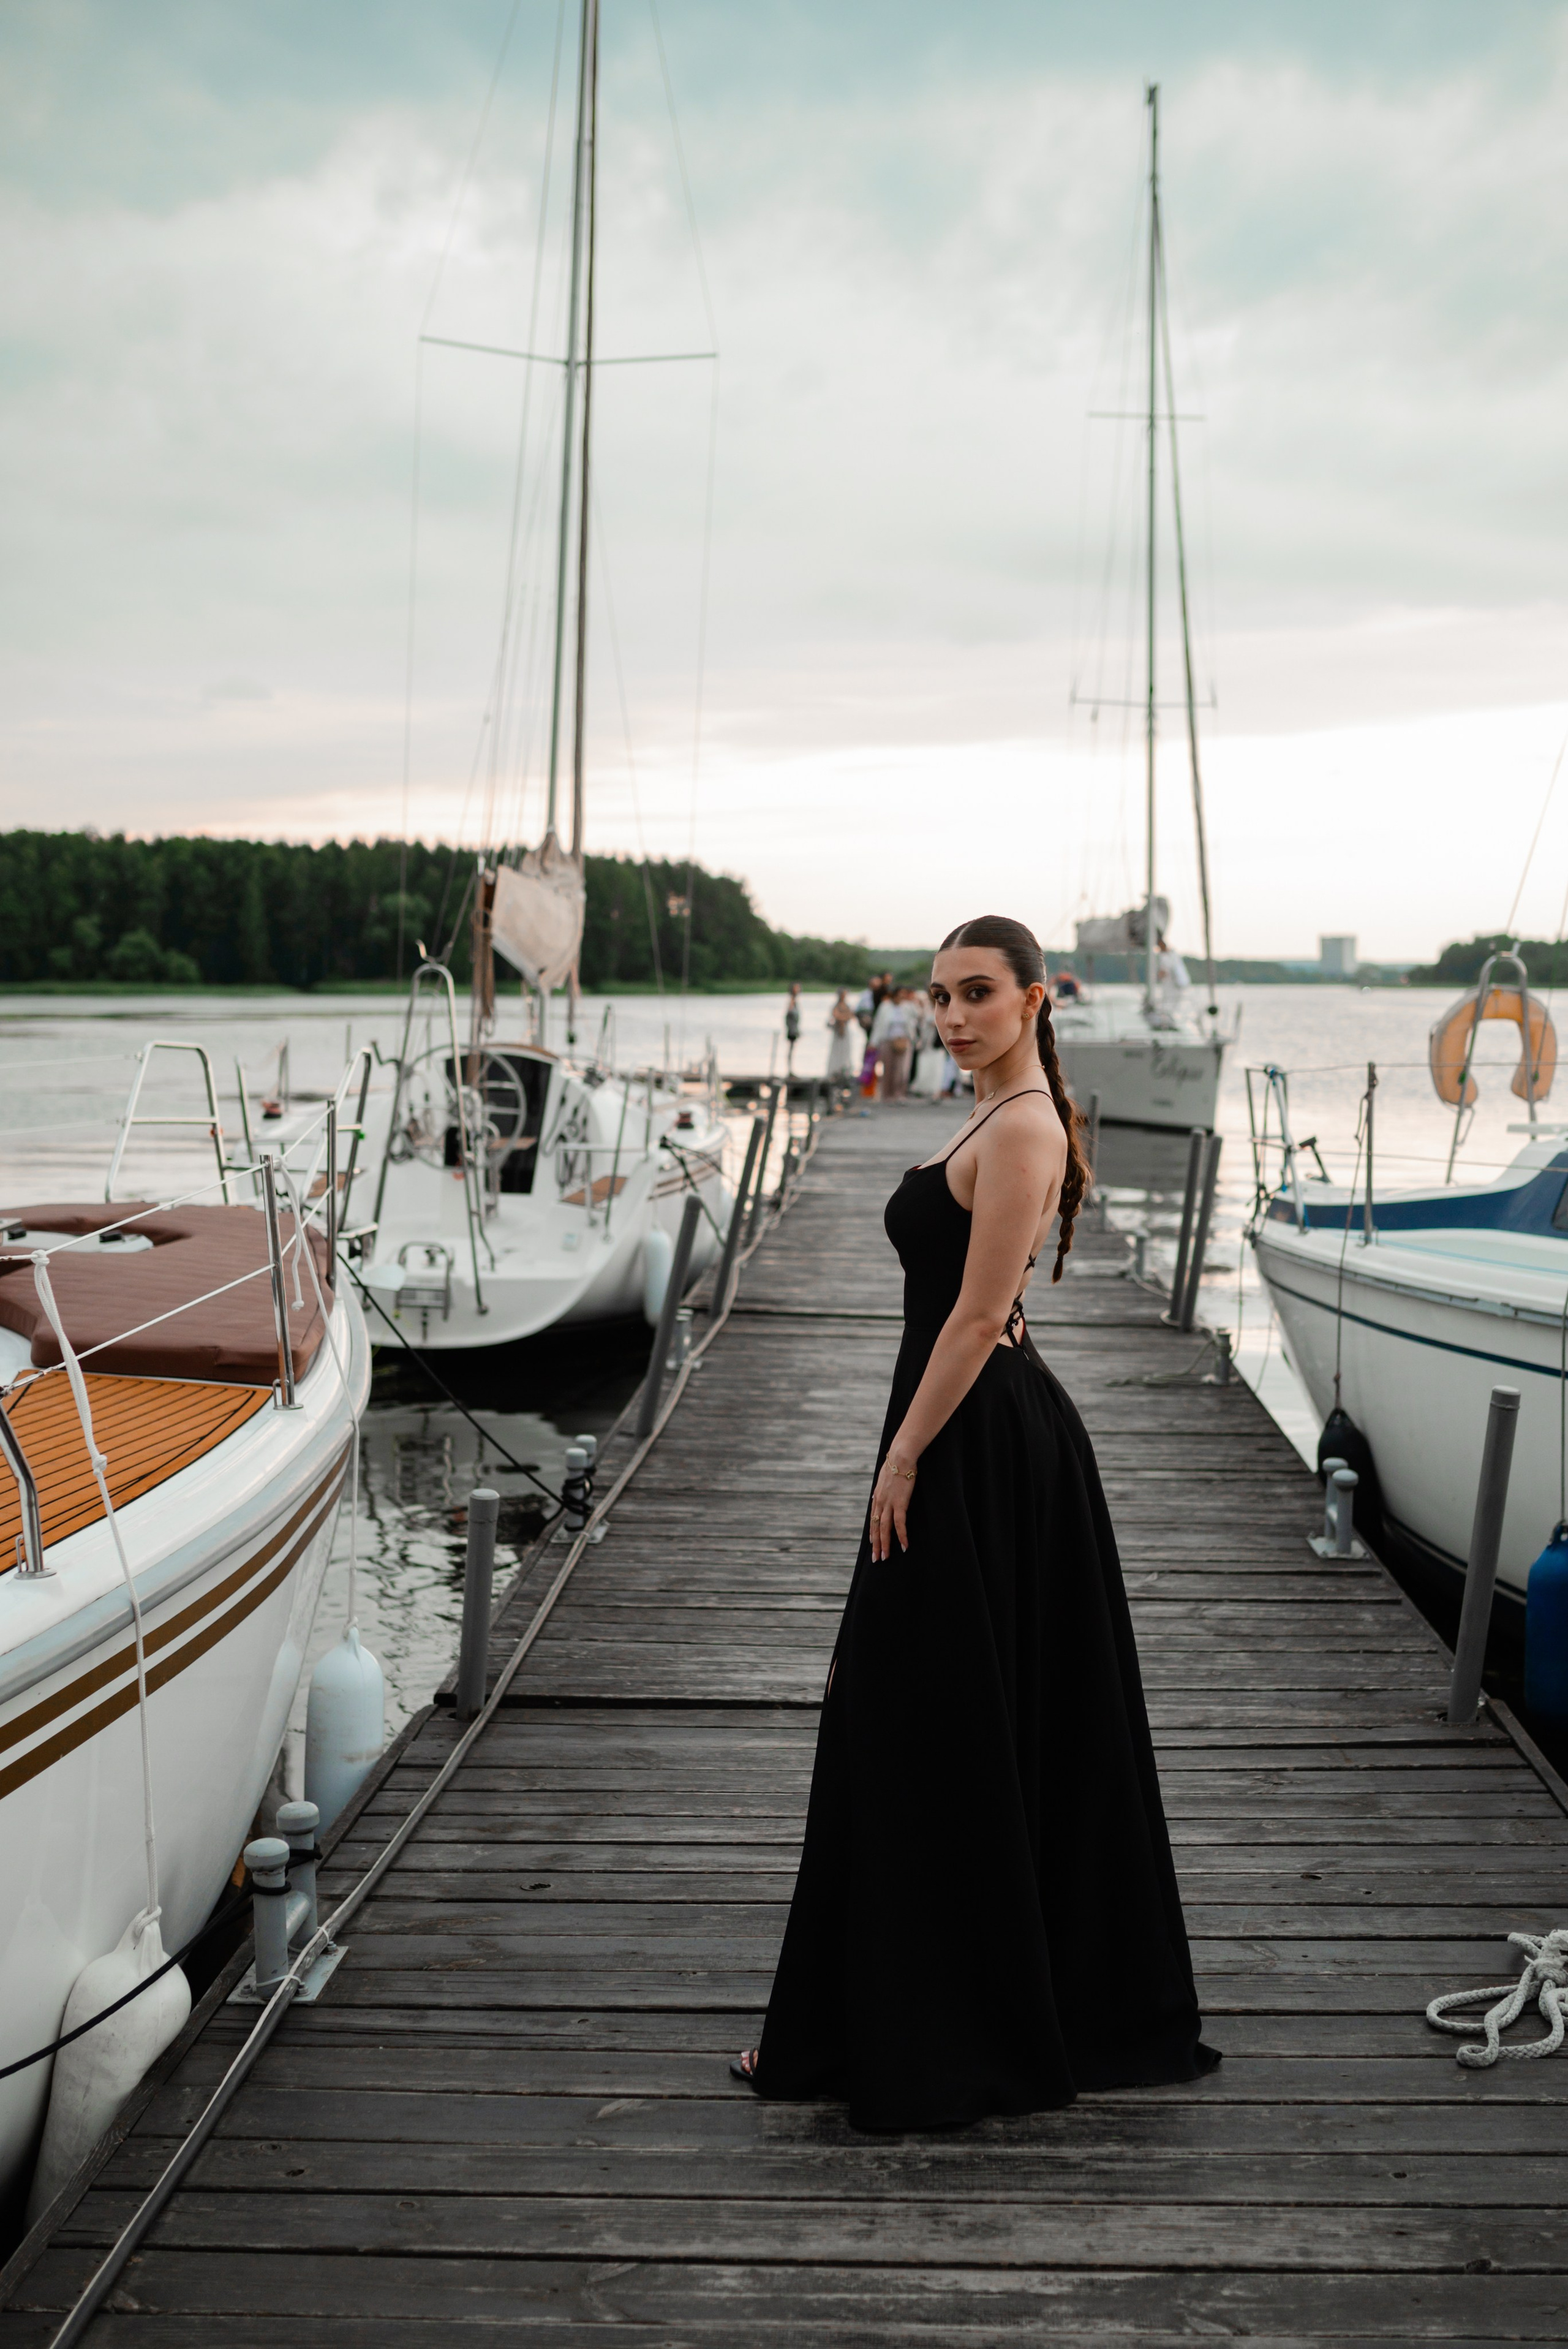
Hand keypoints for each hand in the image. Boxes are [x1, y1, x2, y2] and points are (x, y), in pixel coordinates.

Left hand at [869, 1446, 917, 1560]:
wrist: (901, 1456)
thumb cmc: (897, 1463)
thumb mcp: (886, 1476)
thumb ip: (884, 1487)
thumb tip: (883, 1491)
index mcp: (877, 1496)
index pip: (873, 1519)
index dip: (873, 1532)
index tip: (873, 1543)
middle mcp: (880, 1502)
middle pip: (876, 1527)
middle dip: (876, 1544)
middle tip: (876, 1558)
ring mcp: (888, 1503)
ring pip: (884, 1529)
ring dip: (885, 1544)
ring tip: (886, 1557)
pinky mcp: (900, 1503)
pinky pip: (899, 1524)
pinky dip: (901, 1536)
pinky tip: (904, 1546)